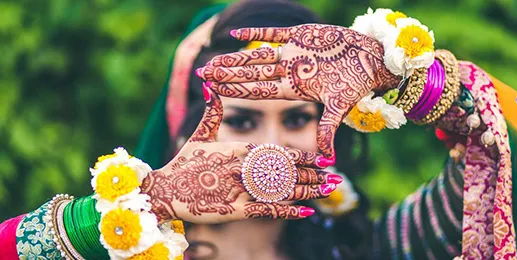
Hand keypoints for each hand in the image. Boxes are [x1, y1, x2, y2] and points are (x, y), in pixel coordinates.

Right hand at [141, 87, 340, 223]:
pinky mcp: (235, 209)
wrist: (165, 190)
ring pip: (281, 189)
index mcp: (238, 149)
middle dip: (312, 174)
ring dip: (307, 190)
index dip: (302, 156)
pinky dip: (288, 211)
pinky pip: (267, 210)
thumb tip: (211, 85)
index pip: (277, 152)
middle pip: (286, 171)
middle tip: (335, 177)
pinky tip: (307, 211)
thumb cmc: (183, 162)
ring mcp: (240, 189)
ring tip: (329, 191)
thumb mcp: (199, 135)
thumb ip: (212, 112)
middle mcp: (243, 168)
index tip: (323, 159)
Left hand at [198, 24, 400, 156]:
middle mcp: (289, 72)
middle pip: (252, 74)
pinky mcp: (301, 35)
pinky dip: (257, 33)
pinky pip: (274, 33)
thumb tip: (329, 159)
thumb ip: (328, 129)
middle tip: (203, 74)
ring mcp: (293, 54)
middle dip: (228, 74)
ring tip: (213, 60)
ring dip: (236, 57)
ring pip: (258, 56)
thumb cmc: (357, 83)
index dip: (236, 90)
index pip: (259, 90)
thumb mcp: (340, 107)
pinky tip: (235, 35)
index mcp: (294, 89)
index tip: (214, 91)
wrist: (371, 59)